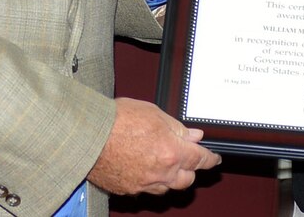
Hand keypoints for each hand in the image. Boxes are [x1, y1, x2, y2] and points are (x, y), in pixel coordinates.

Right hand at [88, 97, 220, 194]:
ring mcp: (145, 184)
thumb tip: (193, 135)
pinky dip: (150, 180)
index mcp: (172, 152)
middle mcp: (162, 173)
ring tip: (164, 163)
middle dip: (190, 170)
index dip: (210, 159)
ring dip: (171, 177)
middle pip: (186, 180)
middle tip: (187, 158)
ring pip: (167, 187)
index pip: (200, 159)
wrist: (89, 136)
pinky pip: (147, 189)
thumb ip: (177, 127)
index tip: (214, 158)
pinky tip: (144, 168)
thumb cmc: (118, 120)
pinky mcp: (129, 190)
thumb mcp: (154, 113)